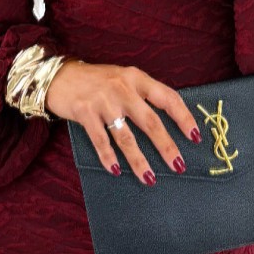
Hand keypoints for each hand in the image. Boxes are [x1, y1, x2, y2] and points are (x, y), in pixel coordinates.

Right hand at [45, 60, 202, 182]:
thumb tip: (167, 121)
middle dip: (166, 146)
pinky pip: (101, 140)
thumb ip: (142, 93)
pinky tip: (116, 170)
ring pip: (126, 136)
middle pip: (150, 121)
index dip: (184, 117)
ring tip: (150, 178)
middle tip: (179, 165)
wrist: (58, 75)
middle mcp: (122, 88)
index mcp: (136, 78)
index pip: (167, 98)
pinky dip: (109, 157)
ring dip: (139, 160)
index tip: (195, 137)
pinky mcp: (84, 112)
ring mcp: (103, 101)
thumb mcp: (122, 78)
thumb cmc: (96, 80)